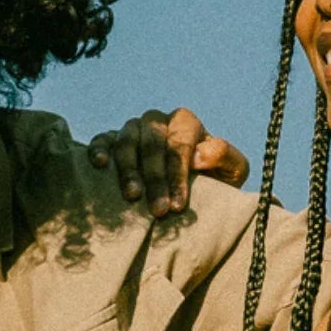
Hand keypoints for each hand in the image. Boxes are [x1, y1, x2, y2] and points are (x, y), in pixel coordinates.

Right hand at [86, 107, 247, 211]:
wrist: (194, 186)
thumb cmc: (215, 179)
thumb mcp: (232, 170)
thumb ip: (224, 157)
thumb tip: (198, 156)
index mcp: (186, 122)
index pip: (179, 145)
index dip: (178, 175)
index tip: (177, 206)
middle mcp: (158, 120)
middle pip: (153, 143)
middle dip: (155, 178)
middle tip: (158, 210)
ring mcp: (133, 128)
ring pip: (127, 140)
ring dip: (128, 169)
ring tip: (132, 196)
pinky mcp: (113, 139)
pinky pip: (102, 138)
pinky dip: (99, 148)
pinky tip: (99, 164)